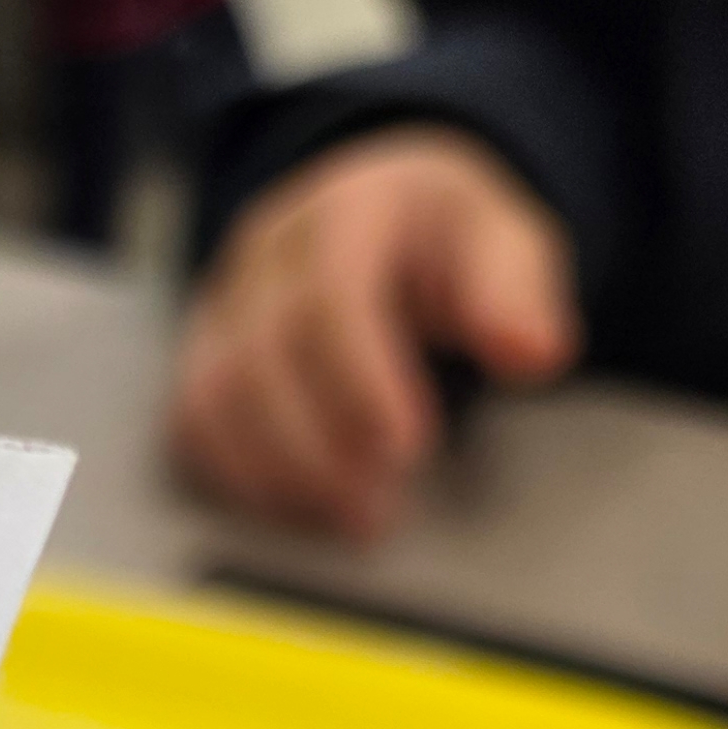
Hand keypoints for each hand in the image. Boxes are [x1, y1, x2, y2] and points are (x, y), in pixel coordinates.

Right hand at [166, 126, 579, 536]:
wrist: (381, 213)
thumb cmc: (447, 239)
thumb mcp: (507, 243)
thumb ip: (518, 296)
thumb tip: (535, 354)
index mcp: (347, 210)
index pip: (331, 293)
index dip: (362, 377)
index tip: (410, 446)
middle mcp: (268, 253)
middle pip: (261, 356)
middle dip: (319, 446)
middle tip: (379, 510)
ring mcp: (223, 304)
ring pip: (213, 397)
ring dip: (278, 474)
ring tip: (351, 519)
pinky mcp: (202, 354)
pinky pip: (192, 425)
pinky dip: (239, 478)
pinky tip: (301, 508)